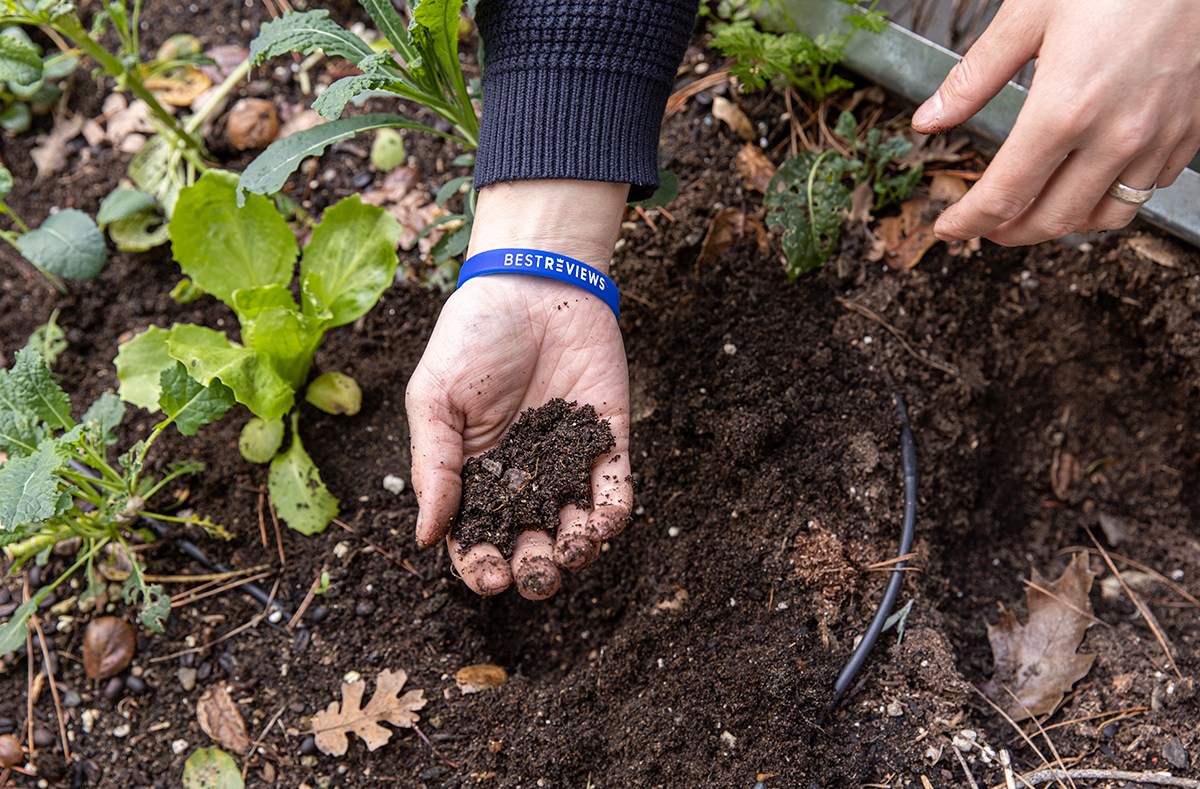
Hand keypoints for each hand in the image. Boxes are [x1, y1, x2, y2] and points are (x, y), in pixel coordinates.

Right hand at [405, 180, 632, 599]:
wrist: (531, 284)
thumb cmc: (471, 339)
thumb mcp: (435, 402)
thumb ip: (435, 468)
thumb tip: (427, 538)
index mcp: (475, 475)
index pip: (477, 538)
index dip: (484, 567)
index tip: (492, 578)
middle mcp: (522, 478)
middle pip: (530, 542)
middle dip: (535, 570)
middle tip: (537, 574)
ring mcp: (566, 462)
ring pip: (576, 526)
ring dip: (577, 550)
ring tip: (573, 550)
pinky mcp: (606, 441)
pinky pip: (615, 488)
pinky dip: (613, 512)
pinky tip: (604, 521)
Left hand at [911, 0, 1199, 245]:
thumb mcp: (1028, 15)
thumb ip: (974, 78)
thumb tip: (929, 118)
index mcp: (1064, 109)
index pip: (1003, 196)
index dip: (968, 222)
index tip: (949, 228)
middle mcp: (1116, 134)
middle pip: (1053, 219)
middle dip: (1010, 232)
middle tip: (986, 226)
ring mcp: (1160, 136)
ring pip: (1107, 216)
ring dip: (1064, 223)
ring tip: (1036, 209)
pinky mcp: (1192, 128)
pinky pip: (1150, 187)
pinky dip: (1115, 195)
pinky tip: (1092, 178)